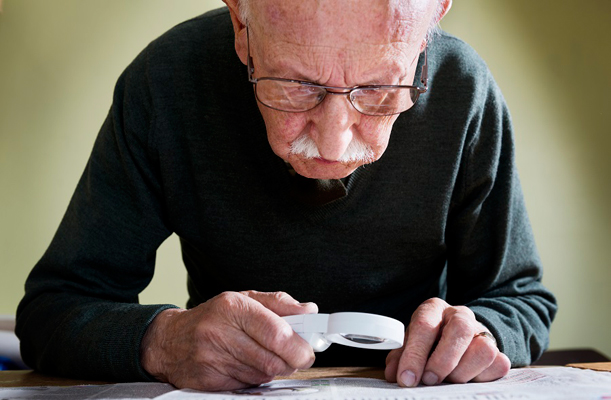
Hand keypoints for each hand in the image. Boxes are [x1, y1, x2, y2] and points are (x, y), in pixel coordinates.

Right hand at [140, 291, 317, 390]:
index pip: (277, 333)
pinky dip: (254, 378)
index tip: (308, 348)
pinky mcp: (207, 381)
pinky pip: (246, 385)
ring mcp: (212, 358)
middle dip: (291, 362)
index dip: (299, 346)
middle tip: (295, 356)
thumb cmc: (213, 317)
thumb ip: (279, 303)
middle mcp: (220, 332)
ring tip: (264, 355)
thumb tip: (309, 310)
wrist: (170, 340)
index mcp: (233, 306)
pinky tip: (246, 365)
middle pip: (272, 360)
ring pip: (262, 375)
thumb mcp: (244, 298)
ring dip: (273, 369)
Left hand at [385, 298, 509, 386]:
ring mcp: (482, 331)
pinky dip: (481, 377)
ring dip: (462, 372)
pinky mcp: (498, 349)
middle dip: (443, 360)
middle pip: (461, 329)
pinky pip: (498, 364)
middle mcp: (460, 315)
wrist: (456, 336)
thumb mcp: (410, 344)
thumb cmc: (428, 341)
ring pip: (483, 349)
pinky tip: (466, 379)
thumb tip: (394, 375)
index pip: (424, 325)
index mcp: (433, 309)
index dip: (414, 354)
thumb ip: (400, 357)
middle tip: (429, 380)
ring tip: (447, 380)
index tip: (406, 378)